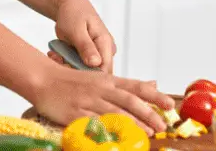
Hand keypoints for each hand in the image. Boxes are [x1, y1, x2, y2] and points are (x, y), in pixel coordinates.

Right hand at [31, 60, 174, 134]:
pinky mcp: (75, 113)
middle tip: (162, 124)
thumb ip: (126, 85)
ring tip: (148, 132)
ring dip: (133, 122)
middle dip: (148, 112)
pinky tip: (116, 137)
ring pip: (115, 112)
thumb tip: (152, 83)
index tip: (170, 104)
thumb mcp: (102, 78)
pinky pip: (94, 123)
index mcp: (109, 80)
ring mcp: (88, 101)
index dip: (155, 95)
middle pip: (129, 100)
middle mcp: (101, 88)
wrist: (45, 79)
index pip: (137, 86)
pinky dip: (106, 130)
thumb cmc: (74, 81)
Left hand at [50, 0, 115, 72]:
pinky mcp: (87, 57)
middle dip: (73, 71)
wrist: (68, 5)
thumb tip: (96, 63)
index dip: (87, 76)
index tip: (67, 68)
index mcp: (106, 43)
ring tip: (55, 55)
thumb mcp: (77, 29)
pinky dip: (65, 63)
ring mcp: (96, 55)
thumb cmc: (73, 13)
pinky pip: (77, 67)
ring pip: (84, 73)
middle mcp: (104, 51)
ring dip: (67, 66)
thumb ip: (86, 47)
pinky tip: (56, 55)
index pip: (104, 70)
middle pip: (94, 74)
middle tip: (57, 59)